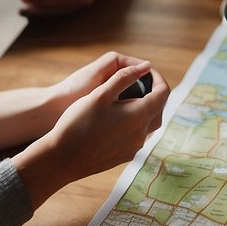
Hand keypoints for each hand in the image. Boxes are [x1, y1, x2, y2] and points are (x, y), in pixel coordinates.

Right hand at [13, 60, 169, 206]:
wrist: (62, 158)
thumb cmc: (78, 123)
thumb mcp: (99, 94)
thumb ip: (124, 78)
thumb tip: (145, 66)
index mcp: (140, 116)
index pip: (163, 92)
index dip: (157, 78)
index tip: (146, 72)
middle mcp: (143, 134)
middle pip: (160, 108)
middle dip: (154, 93)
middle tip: (139, 83)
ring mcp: (135, 147)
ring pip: (150, 123)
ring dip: (146, 109)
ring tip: (129, 99)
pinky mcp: (126, 156)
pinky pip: (139, 135)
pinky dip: (136, 123)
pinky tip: (120, 119)